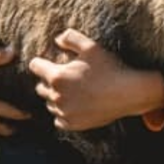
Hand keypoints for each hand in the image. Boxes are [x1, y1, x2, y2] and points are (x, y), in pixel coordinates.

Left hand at [29, 30, 163, 131]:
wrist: (128, 94)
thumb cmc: (109, 67)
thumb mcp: (90, 46)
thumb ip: (70, 38)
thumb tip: (56, 40)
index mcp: (57, 76)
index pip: (35, 66)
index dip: (42, 61)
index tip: (51, 61)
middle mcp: (57, 96)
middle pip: (40, 87)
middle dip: (48, 80)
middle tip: (65, 76)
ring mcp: (65, 113)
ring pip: (49, 103)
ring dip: (56, 97)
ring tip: (72, 90)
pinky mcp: (73, 125)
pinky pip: (58, 119)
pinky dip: (63, 112)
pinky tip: (74, 105)